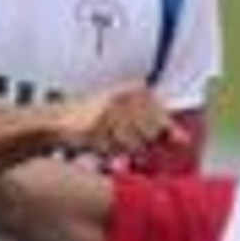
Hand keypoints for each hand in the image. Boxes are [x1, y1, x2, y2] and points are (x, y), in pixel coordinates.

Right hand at [53, 85, 187, 163]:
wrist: (55, 121)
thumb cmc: (96, 121)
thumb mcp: (131, 119)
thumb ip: (160, 129)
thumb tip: (185, 141)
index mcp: (137, 89)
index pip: (161, 124)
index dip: (149, 136)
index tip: (127, 130)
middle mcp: (127, 95)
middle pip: (150, 137)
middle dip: (133, 143)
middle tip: (112, 134)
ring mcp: (112, 109)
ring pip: (134, 146)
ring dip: (119, 148)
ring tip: (102, 135)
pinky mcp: (97, 124)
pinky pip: (114, 151)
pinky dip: (105, 151)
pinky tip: (94, 139)